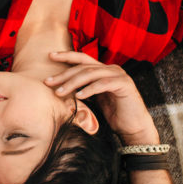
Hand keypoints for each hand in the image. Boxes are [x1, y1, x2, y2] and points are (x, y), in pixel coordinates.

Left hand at [44, 51, 158, 144]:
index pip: (82, 59)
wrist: (134, 128)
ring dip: (73, 83)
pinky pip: (103, 84)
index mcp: (103, 70)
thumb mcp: (95, 100)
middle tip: (48, 82)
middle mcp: (111, 69)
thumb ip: (83, 90)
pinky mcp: (124, 84)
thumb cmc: (114, 115)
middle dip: (64, 74)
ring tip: (59, 92)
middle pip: (83, 67)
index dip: (66, 56)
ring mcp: (119, 75)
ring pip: (91, 74)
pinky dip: (89, 89)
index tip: (50, 56)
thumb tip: (60, 88)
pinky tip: (78, 96)